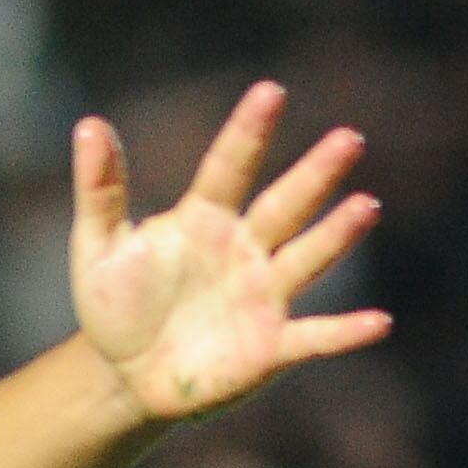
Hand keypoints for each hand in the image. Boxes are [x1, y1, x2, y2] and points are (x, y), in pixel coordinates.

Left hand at [72, 81, 388, 425]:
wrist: (123, 374)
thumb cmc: (116, 304)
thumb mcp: (98, 249)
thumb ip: (100, 191)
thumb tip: (88, 125)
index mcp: (204, 219)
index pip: (229, 167)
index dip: (248, 133)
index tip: (270, 92)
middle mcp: (244, 249)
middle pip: (284, 205)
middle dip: (315, 175)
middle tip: (347, 139)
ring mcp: (261, 295)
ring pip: (306, 258)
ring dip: (336, 236)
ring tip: (366, 206)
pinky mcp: (269, 346)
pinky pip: (314, 337)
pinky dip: (344, 332)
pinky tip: (378, 322)